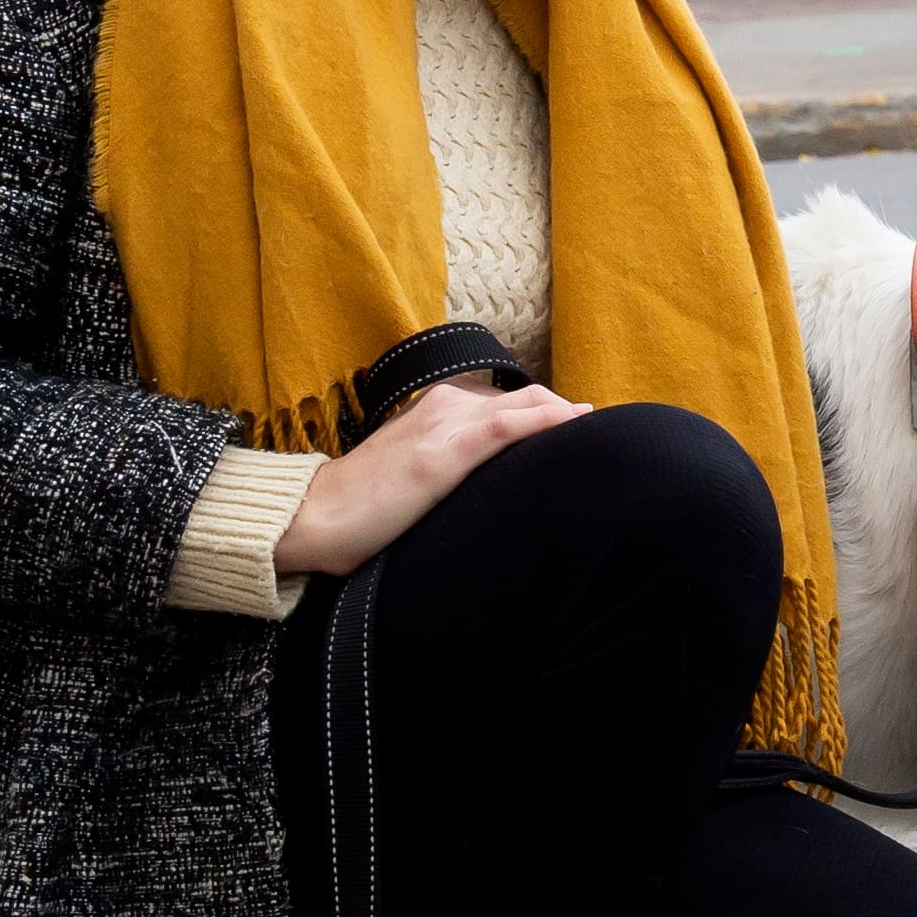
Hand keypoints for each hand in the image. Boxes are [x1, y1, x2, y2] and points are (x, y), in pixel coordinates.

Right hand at [271, 377, 589, 575]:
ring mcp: (445, 425)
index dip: (546, 414)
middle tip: (594, 442)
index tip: (576, 433)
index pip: (506, 401)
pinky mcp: (444, 454)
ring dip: (566, 419)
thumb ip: (448, 467)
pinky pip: (508, 426)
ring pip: (524, 406)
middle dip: (564, 415)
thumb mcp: (410, 475)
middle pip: (525, 398)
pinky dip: (546, 421)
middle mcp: (444, 405)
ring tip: (602, 438)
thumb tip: (487, 491)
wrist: (313, 518)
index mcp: (435, 408)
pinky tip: (577, 424)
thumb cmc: (359, 508)